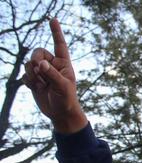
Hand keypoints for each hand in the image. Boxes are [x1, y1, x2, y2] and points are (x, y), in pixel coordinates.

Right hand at [22, 18, 86, 133]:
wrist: (60, 113)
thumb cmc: (67, 99)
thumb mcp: (63, 87)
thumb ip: (51, 74)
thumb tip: (39, 63)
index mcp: (63, 64)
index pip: (59, 45)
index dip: (56, 32)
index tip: (53, 19)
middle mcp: (52, 65)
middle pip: (37, 52)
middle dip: (35, 60)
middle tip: (39, 70)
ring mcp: (42, 73)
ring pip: (29, 64)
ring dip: (31, 73)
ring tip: (40, 84)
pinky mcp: (34, 81)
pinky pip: (25, 75)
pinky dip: (28, 81)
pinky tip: (36, 89)